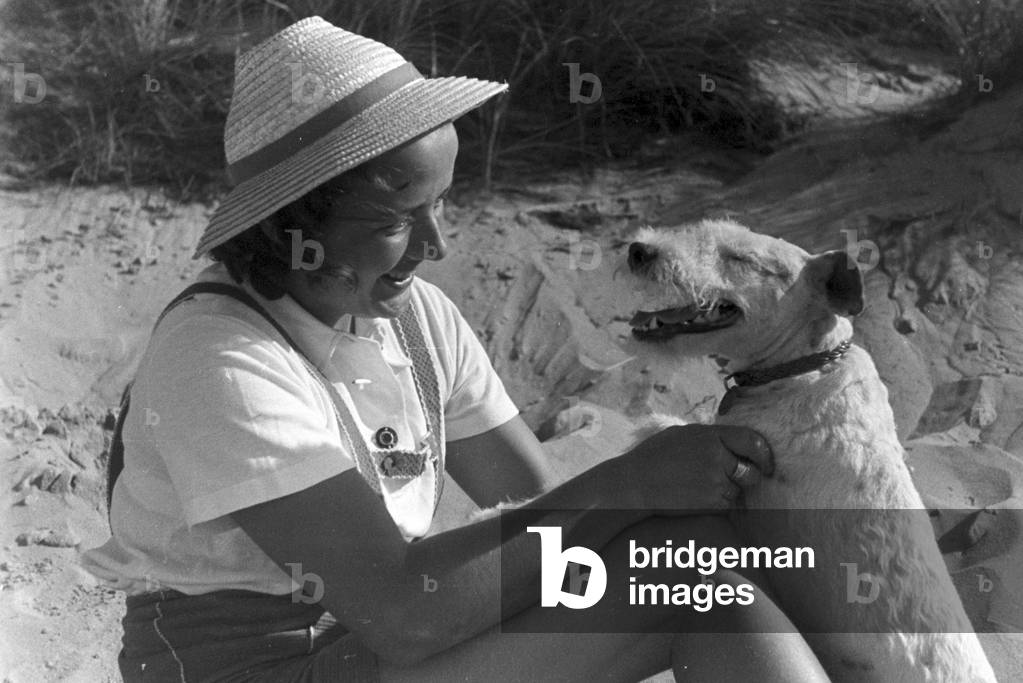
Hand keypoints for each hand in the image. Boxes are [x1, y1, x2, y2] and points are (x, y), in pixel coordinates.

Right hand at [619, 424, 772, 511]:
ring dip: (727, 492)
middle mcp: (717, 456)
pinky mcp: (712, 503)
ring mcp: (715, 481)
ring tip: (701, 488)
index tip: (767, 465)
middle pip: (751, 471)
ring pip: (738, 491)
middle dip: (747, 478)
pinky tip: (696, 499)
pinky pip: (726, 505)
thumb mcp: (681, 434)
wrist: (633, 484)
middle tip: (734, 480)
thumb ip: (709, 436)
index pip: (753, 441)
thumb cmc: (653, 457)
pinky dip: (717, 505)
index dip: (765, 454)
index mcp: (711, 435)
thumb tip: (731, 439)